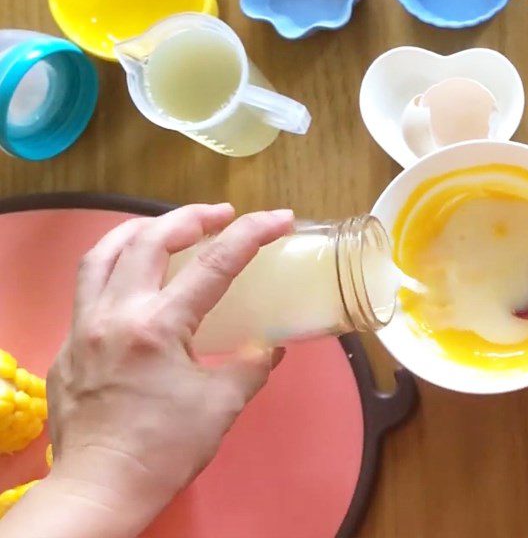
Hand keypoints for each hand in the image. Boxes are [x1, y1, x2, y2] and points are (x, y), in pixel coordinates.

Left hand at [13, 204, 292, 537]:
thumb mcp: (221, 407)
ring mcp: (84, 326)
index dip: (252, 233)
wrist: (99, 491)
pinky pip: (88, 286)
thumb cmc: (164, 450)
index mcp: (158, 328)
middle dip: (192, 217)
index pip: (214, 264)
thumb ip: (250, 366)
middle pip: (151, 239)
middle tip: (222, 214)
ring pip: (104, 253)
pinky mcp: (68, 343)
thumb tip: (268, 347)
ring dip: (141, 229)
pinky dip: (116, 265)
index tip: (280, 218)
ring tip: (169, 226)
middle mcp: (116, 314)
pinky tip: (134, 278)